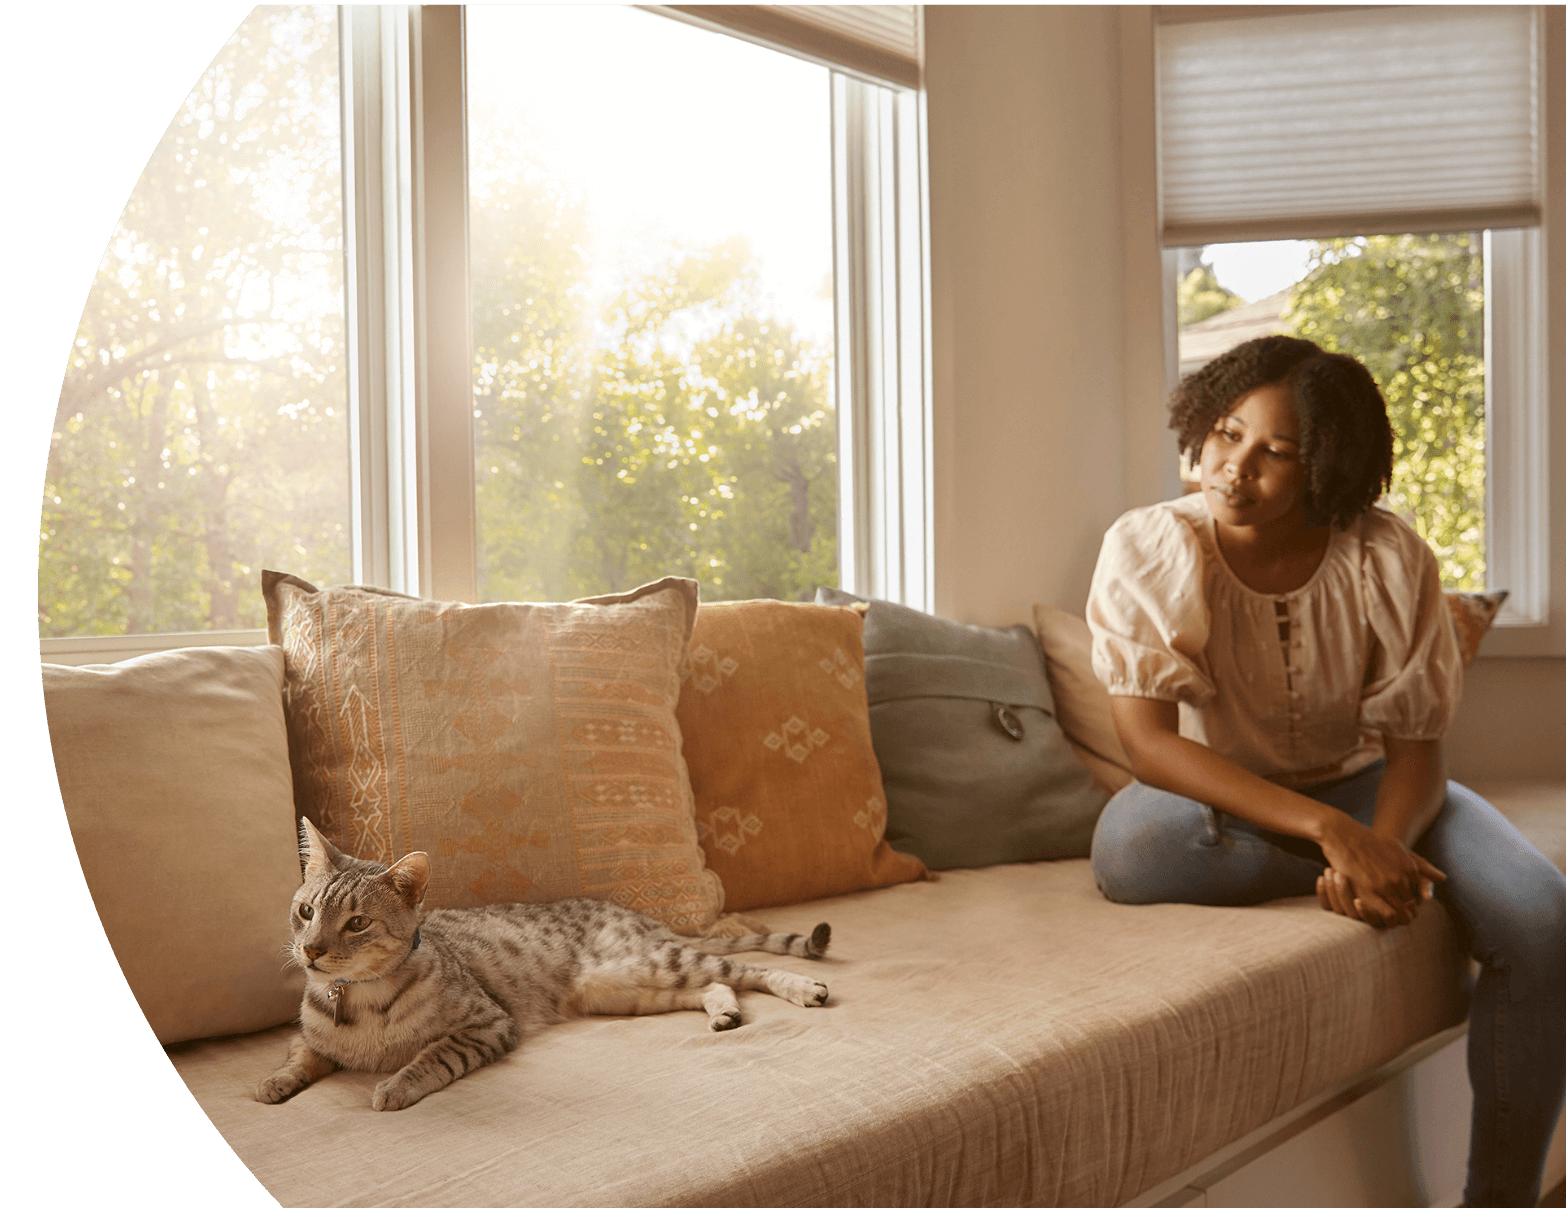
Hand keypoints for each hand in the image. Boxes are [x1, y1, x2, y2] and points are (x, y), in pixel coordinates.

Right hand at [1316, 816, 1444, 927]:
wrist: (1343, 835)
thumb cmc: (1371, 840)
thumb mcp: (1399, 848)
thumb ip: (1422, 865)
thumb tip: (1443, 878)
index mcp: (1409, 869)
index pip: (1417, 895)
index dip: (1411, 901)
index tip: (1403, 903)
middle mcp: (1399, 879)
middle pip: (1409, 906)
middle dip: (1405, 912)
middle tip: (1398, 915)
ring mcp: (1382, 887)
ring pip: (1398, 913)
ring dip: (1396, 918)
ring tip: (1389, 918)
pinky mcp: (1365, 892)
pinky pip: (1383, 914)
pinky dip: (1383, 917)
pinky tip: (1377, 913)